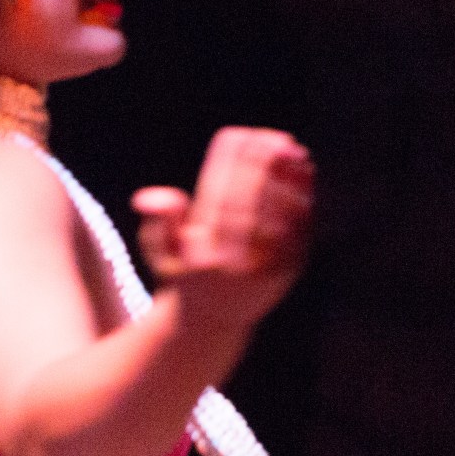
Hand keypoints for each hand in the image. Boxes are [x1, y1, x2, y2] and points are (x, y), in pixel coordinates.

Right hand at [134, 127, 313, 331]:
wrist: (214, 322)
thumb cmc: (182, 273)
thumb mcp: (159, 251)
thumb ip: (159, 221)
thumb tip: (151, 196)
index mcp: (202, 257)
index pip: (218, 201)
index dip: (227, 165)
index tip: (233, 133)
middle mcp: (237, 265)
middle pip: (252, 205)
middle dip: (260, 168)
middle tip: (268, 136)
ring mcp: (267, 269)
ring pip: (280, 216)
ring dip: (287, 177)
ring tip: (288, 146)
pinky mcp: (291, 269)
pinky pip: (300, 226)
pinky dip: (303, 195)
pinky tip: (303, 169)